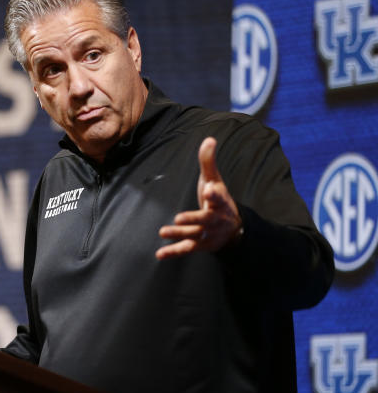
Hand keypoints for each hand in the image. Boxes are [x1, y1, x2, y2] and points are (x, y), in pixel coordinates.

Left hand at [156, 136, 242, 259]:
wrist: (234, 229)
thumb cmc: (218, 200)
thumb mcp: (215, 181)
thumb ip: (208, 162)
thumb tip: (209, 138)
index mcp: (219, 202)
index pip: (218, 198)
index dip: (214, 194)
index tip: (209, 190)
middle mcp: (214, 219)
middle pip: (204, 219)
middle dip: (193, 219)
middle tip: (179, 218)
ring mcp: (207, 234)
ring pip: (193, 235)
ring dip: (178, 235)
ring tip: (162, 232)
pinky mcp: (199, 245)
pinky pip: (186, 250)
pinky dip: (173, 252)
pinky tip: (159, 254)